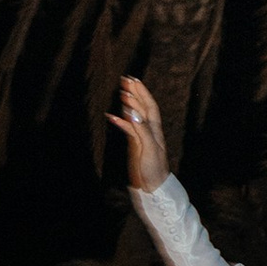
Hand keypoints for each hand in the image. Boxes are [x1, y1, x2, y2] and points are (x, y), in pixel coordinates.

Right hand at [108, 74, 169, 195]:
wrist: (154, 185)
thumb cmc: (154, 169)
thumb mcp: (149, 149)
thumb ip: (142, 131)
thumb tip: (133, 113)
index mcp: (155, 129)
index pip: (149, 106)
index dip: (142, 92)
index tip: (133, 80)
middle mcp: (149, 130)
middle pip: (142, 107)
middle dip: (135, 92)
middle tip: (126, 79)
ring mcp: (142, 136)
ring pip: (135, 115)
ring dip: (128, 103)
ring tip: (121, 92)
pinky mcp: (136, 144)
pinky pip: (127, 128)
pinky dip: (120, 120)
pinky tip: (111, 116)